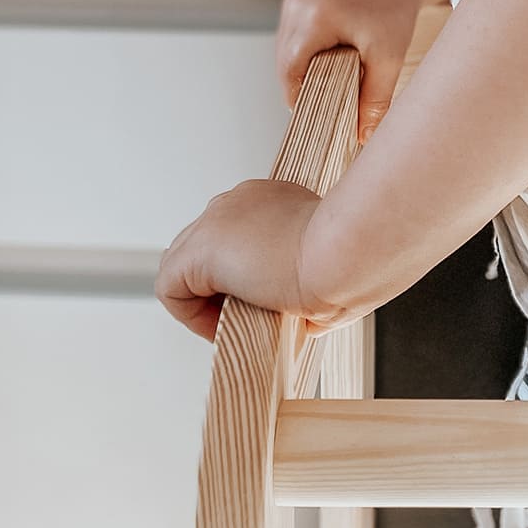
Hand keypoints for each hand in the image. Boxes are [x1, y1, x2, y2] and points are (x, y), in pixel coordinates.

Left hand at [155, 178, 343, 342]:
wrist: (350, 254)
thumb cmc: (355, 261)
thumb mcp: (333, 266)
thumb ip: (311, 278)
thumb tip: (308, 315)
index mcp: (272, 199)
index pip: (240, 238)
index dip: (247, 276)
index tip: (271, 300)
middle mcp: (239, 201)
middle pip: (209, 250)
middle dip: (224, 288)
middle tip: (252, 316)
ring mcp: (216, 220)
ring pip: (186, 269)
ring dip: (207, 302)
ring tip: (239, 324)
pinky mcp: (199, 250)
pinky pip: (171, 290)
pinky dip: (190, 315)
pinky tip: (222, 328)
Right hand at [277, 0, 420, 143]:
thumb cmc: (394, 11)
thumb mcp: (388, 58)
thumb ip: (375, 98)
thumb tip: (362, 136)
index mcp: (315, 17)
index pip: (291, 70)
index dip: (299, 99)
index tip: (316, 118)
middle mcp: (297, 7)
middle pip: (284, 63)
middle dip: (302, 88)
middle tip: (325, 109)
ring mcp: (293, 3)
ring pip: (284, 53)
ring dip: (302, 74)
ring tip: (327, 89)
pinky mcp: (297, 3)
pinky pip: (291, 41)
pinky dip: (304, 59)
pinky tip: (324, 69)